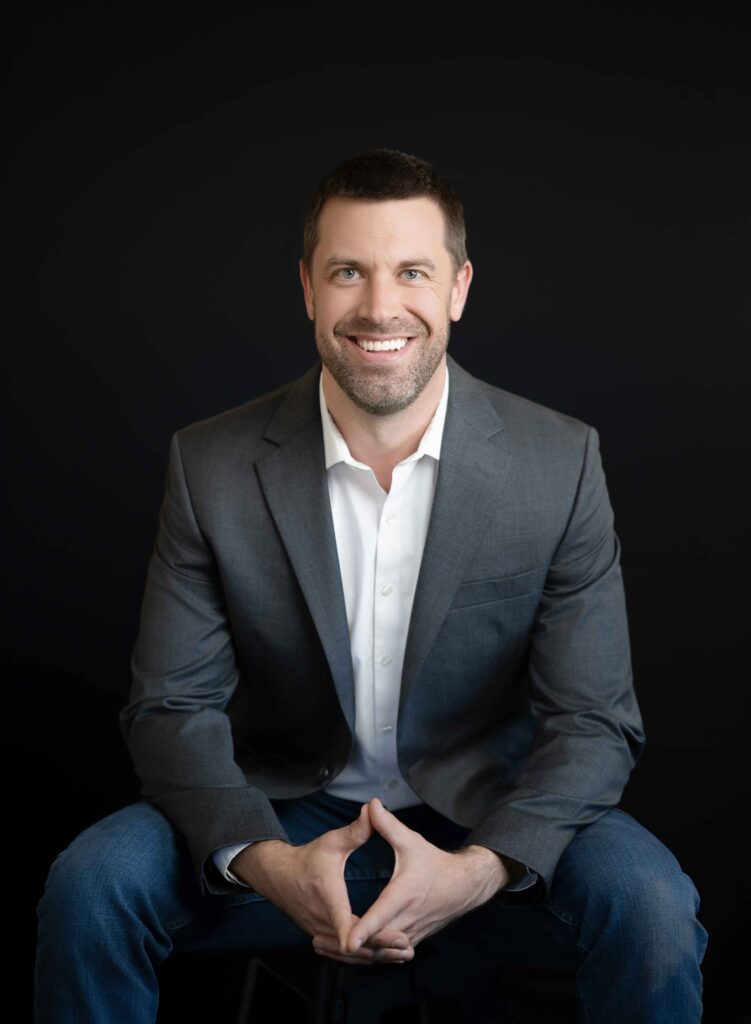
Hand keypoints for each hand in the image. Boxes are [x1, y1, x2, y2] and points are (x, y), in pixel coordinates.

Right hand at [230, 804, 411, 964]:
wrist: (278, 876)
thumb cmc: (307, 858)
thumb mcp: (331, 841)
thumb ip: (355, 830)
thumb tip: (373, 810)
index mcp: (327, 895)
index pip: (342, 921)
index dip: (358, 934)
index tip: (377, 940)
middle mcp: (322, 920)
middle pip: (353, 944)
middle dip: (380, 946)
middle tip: (407, 947)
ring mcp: (321, 932)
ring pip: (349, 954)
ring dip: (375, 955)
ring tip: (402, 955)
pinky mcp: (322, 937)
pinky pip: (343, 954)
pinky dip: (363, 956)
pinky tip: (384, 956)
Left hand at [330, 798, 506, 956]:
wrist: (464, 886)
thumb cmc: (436, 864)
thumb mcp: (411, 841)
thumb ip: (387, 825)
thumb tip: (371, 804)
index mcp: (404, 895)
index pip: (380, 916)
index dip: (363, 930)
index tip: (346, 941)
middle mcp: (407, 919)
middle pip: (374, 942)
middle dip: (346, 946)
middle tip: (316, 941)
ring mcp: (410, 934)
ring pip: (380, 953)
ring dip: (354, 954)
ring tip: (324, 948)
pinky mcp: (411, 941)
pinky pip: (387, 954)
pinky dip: (368, 955)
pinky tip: (347, 954)